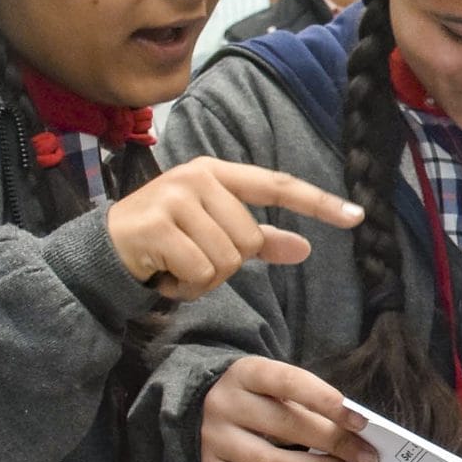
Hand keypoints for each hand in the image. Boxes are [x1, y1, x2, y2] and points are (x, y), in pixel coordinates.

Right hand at [106, 156, 363, 301]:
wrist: (105, 249)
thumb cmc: (167, 239)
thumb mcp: (216, 234)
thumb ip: (261, 240)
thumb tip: (305, 248)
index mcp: (218, 174)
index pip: (277, 185)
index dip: (317, 203)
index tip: (357, 216)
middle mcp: (197, 178)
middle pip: (249, 239)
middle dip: (227, 264)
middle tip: (193, 259)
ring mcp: (174, 199)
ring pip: (227, 260)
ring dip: (205, 278)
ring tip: (178, 266)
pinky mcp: (155, 226)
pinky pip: (201, 273)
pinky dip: (187, 287)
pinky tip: (165, 275)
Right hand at [198, 356, 376, 461]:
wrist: (212, 409)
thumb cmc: (264, 397)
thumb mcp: (283, 388)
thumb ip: (314, 405)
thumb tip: (358, 436)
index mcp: (247, 373)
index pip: (290, 382)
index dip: (327, 401)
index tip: (361, 422)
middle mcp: (224, 404)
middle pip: (285, 426)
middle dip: (334, 443)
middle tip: (366, 457)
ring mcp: (213, 438)